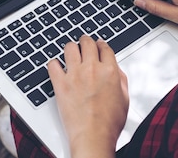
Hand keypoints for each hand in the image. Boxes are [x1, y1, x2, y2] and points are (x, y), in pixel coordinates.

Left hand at [48, 36, 128, 157]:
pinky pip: (52, 64)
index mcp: (110, 71)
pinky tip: (57, 66)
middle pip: (87, 42)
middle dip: (86, 41)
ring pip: (69, 48)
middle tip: (84, 43)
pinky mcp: (60, 84)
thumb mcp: (125, 98)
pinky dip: (54, 63)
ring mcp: (74, 75)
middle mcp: (92, 69)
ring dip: (71, 48)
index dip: (101, 44)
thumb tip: (115, 69)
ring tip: (71, 51)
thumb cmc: (109, 123)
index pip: (104, 47)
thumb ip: (121, 79)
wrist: (93, 136)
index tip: (99, 44)